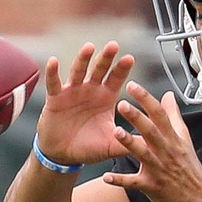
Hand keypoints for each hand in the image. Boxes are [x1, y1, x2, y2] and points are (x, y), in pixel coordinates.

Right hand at [35, 41, 134, 165]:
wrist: (63, 155)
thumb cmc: (88, 147)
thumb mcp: (110, 146)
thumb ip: (127, 143)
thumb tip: (149, 145)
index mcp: (106, 98)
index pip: (116, 79)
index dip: (121, 69)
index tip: (129, 58)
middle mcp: (90, 90)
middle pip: (99, 69)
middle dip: (106, 58)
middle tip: (114, 46)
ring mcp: (72, 92)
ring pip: (78, 71)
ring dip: (83, 59)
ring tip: (89, 47)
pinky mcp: (55, 98)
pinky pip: (54, 83)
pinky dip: (53, 72)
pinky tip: (53, 61)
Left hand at [102, 83, 201, 201]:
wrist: (199, 198)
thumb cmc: (189, 168)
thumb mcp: (184, 139)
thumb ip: (174, 116)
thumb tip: (168, 96)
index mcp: (172, 138)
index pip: (160, 114)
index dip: (147, 99)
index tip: (133, 86)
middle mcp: (166, 151)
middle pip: (151, 131)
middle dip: (137, 117)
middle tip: (122, 104)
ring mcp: (158, 169)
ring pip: (143, 154)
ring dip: (129, 143)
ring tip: (115, 132)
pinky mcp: (151, 186)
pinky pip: (134, 183)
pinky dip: (120, 180)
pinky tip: (106, 177)